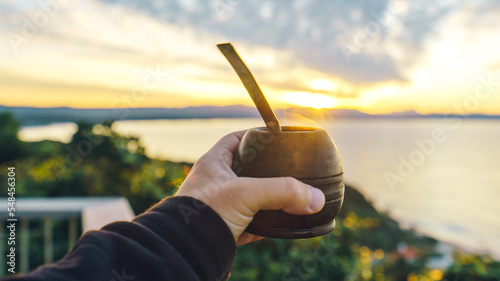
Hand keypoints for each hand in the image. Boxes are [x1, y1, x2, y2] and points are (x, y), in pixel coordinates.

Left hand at [175, 130, 324, 245]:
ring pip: (247, 198)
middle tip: (286, 171)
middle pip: (244, 170)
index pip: (235, 139)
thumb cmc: (206, 212)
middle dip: (265, 171)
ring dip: (265, 200)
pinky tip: (276, 226)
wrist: (188, 250)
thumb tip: (315, 198)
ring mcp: (217, 207)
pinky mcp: (223, 228)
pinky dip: (262, 224)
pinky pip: (247, 222)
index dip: (254, 135)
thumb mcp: (247, 194)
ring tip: (286, 198)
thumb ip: (283, 191)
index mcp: (213, 164)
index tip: (274, 137)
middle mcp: (213, 183)